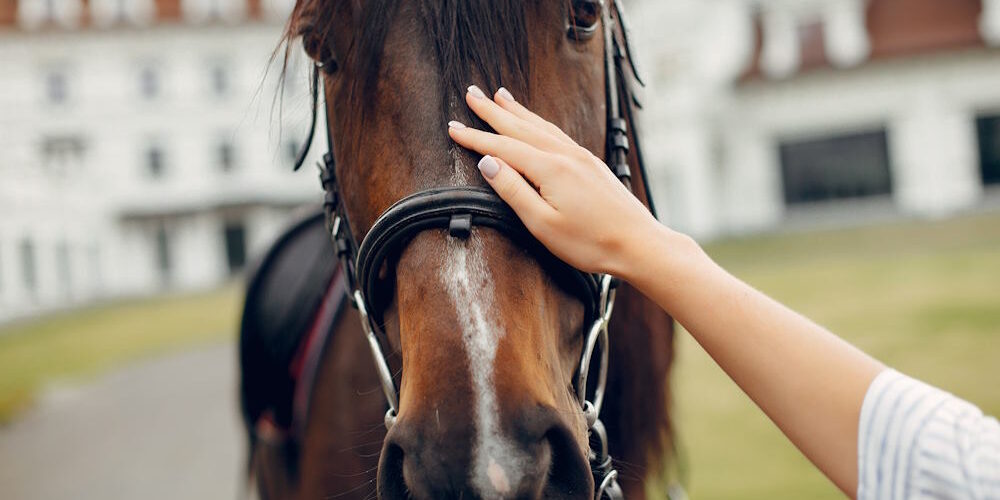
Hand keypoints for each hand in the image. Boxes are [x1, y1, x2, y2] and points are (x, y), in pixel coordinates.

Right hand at [447, 85, 660, 276]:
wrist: (638, 243)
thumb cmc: (591, 242)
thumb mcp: (543, 224)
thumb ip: (513, 190)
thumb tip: (488, 163)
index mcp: (550, 169)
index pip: (503, 146)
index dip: (475, 137)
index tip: (453, 127)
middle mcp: (565, 155)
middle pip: (521, 126)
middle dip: (493, 111)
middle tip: (471, 93)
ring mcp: (580, 156)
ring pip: (541, 125)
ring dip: (517, 110)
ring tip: (500, 96)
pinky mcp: (591, 163)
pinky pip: (557, 133)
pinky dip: (539, 122)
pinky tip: (536, 122)